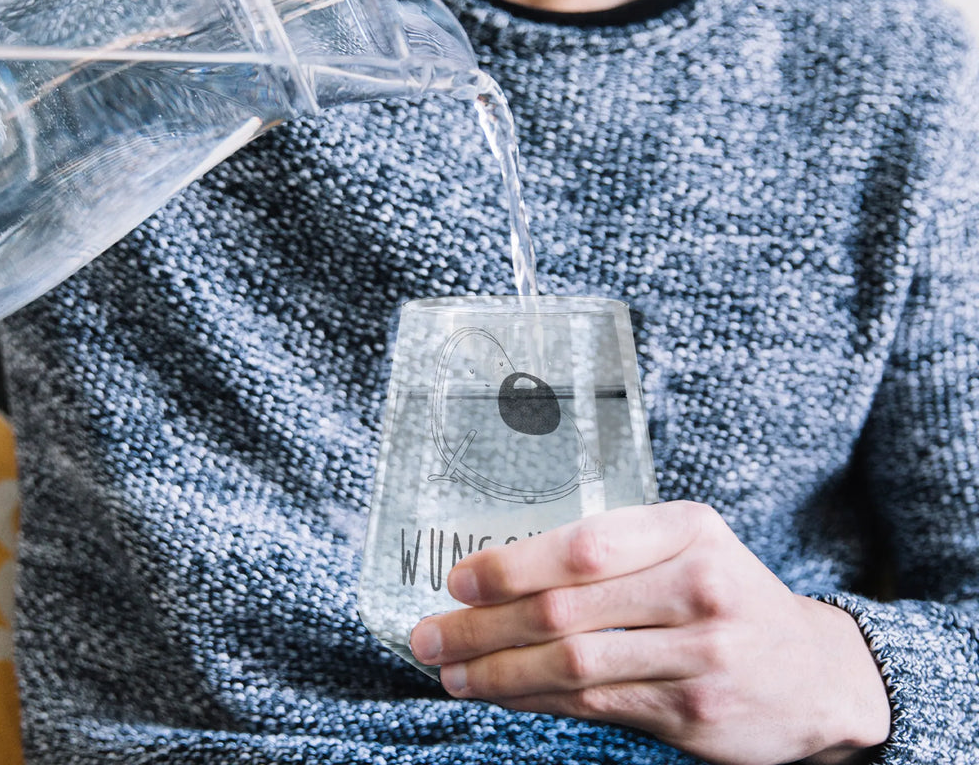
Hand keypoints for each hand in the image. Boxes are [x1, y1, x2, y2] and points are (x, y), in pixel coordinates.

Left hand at [410, 501, 890, 764]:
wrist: (814, 672)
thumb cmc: (728, 593)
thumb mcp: (689, 546)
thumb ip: (616, 551)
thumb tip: (506, 570)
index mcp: (688, 530)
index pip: (586, 546)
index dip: (513, 565)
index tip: (460, 578)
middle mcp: (697, 588)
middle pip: (567, 610)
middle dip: (484, 625)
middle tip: (430, 634)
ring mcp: (700, 656)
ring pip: (573, 666)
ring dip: (498, 672)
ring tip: (450, 671)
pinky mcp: (693, 714)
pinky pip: (595, 706)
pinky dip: (536, 700)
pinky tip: (500, 694)